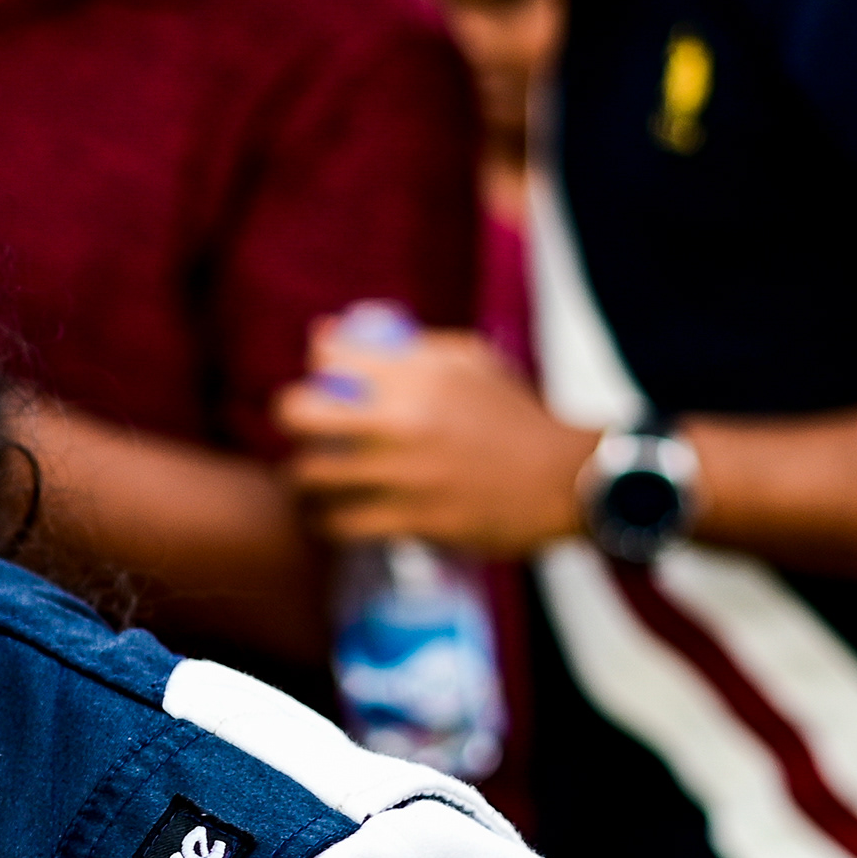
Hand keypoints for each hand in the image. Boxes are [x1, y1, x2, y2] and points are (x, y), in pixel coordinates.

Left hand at [277, 323, 593, 557]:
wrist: (564, 479)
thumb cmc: (515, 415)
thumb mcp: (469, 361)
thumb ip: (405, 347)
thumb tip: (330, 334)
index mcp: (416, 373)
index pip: (326, 356)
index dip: (318, 368)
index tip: (326, 383)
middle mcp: (401, 419)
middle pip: (297, 413)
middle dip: (292, 419)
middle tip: (305, 432)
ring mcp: (403, 473)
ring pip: (310, 475)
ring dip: (306, 478)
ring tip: (315, 480)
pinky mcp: (411, 520)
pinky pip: (339, 523)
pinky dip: (329, 522)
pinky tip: (334, 517)